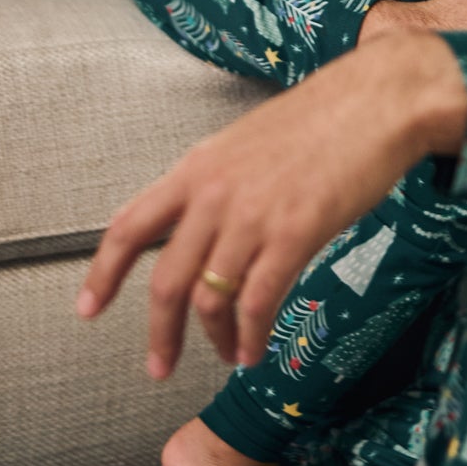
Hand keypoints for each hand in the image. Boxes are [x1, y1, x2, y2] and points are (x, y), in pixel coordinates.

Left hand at [78, 32, 466, 376]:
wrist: (378, 100)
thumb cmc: (326, 116)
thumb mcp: (250, 140)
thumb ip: (220, 182)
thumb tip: (205, 225)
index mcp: (199, 167)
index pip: (128, 226)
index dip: (102, 273)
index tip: (88, 308)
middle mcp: (215, 193)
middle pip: (165, 281)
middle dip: (159, 334)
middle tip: (159, 365)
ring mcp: (253, 215)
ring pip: (210, 299)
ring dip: (216, 339)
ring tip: (229, 355)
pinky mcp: (294, 233)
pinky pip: (258, 302)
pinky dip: (252, 335)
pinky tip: (256, 349)